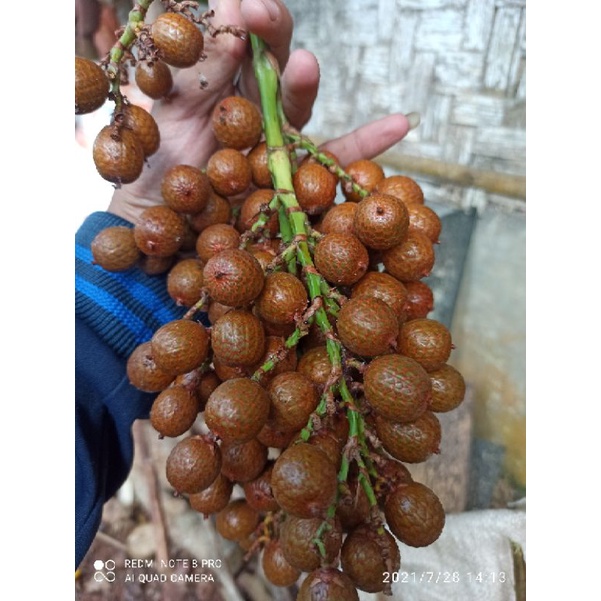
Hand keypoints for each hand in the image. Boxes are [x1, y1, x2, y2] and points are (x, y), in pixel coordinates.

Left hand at [108, 0, 415, 223]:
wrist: (156, 238)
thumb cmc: (147, 177)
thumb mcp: (158, 116)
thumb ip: (190, 69)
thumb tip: (224, 6)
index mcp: (212, 89)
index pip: (234, 40)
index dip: (239, 17)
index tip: (235, 3)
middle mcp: (248, 111)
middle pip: (271, 64)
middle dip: (270, 35)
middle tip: (260, 15)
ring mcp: (273, 146)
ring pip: (297, 106)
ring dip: (304, 83)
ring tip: (305, 65)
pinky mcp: (293, 183)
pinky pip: (331, 164)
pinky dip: (367, 146)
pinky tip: (400, 123)